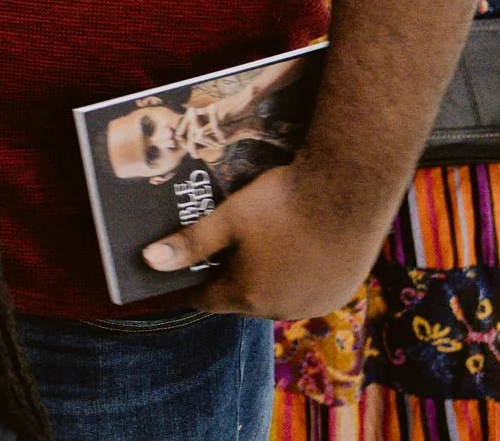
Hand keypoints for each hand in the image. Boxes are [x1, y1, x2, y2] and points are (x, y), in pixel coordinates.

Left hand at [140, 159, 382, 318]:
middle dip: (229, 277)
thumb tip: (148, 262)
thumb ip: (189, 244)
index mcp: (249, 296)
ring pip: (278, 295)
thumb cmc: (282, 203)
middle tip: (224, 247)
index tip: (181, 271)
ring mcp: (318, 303)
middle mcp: (284, 310)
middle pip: (243, 298)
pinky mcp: (344, 291)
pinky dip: (297, 275)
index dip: (191, 284)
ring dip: (266, 278)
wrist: (350, 188)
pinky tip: (295, 247)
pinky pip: (308, 288)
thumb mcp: (228, 219)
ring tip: (259, 245)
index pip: (206, 301)